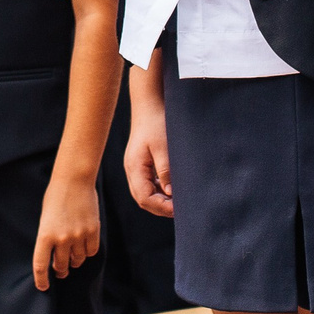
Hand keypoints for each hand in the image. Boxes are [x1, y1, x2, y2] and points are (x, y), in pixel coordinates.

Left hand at [33, 174, 101, 290]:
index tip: (43, 287)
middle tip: (60, 271)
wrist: (73, 180)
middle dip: (60, 271)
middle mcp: (61, 238)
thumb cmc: (55, 197)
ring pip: (78, 260)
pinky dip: (87, 253)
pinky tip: (83, 248)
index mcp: (44, 235)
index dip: (41, 280)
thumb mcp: (45, 219)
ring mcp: (78, 235)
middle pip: (61, 265)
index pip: (40, 266)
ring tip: (72, 257)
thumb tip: (54, 256)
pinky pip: (91, 251)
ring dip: (74, 261)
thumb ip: (48, 238)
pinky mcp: (93, 231)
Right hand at [124, 74, 172, 217]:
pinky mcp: (140, 163)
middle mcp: (131, 170)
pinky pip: (147, 184)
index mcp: (134, 167)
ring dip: (160, 200)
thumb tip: (170, 192)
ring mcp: (135, 167)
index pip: (144, 198)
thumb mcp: (163, 146)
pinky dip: (159, 191)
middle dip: (161, 207)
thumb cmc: (156, 123)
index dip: (161, 207)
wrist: (149, 104)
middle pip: (143, 199)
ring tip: (178, 202)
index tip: (179, 209)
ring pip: (145, 193)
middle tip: (181, 209)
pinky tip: (172, 189)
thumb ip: (165, 170)